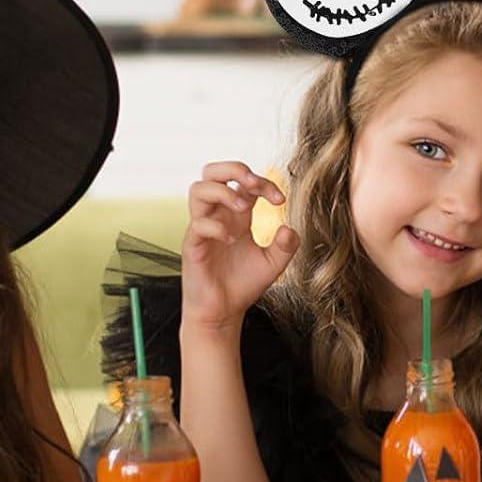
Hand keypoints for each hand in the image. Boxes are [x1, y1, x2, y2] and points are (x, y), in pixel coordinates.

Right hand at [181, 161, 299, 331]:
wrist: (224, 313)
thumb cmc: (243, 284)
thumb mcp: (274, 263)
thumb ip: (286, 245)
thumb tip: (289, 227)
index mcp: (235, 215)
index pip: (244, 182)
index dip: (263, 183)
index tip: (280, 200)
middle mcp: (217, 216)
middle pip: (212, 171)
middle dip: (234, 169)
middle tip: (253, 185)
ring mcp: (202, 229)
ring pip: (198, 189)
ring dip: (224, 192)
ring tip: (243, 209)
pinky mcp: (192, 246)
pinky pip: (197, 224)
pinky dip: (216, 226)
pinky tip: (232, 240)